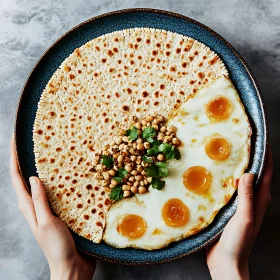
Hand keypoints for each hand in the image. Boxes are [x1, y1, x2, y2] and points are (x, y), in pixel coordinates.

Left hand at [10, 135, 95, 279]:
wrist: (71, 265)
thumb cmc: (57, 247)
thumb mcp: (47, 222)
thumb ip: (40, 200)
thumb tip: (34, 177)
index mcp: (28, 207)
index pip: (17, 178)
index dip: (14, 158)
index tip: (16, 140)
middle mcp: (36, 205)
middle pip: (27, 177)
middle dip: (25, 158)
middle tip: (32, 141)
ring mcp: (49, 207)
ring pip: (43, 182)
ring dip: (43, 167)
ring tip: (50, 152)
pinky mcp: (62, 210)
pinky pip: (58, 191)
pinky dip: (59, 180)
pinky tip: (68, 174)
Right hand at [206, 146, 272, 279]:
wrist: (225, 261)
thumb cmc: (238, 243)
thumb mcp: (244, 219)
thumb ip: (247, 197)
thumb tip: (249, 174)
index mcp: (260, 201)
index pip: (266, 173)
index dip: (266, 156)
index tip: (261, 140)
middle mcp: (252, 200)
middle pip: (254, 173)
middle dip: (251, 157)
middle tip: (241, 141)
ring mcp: (239, 203)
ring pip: (241, 180)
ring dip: (237, 167)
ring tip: (228, 153)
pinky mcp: (227, 207)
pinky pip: (228, 189)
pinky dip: (225, 179)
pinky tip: (215, 174)